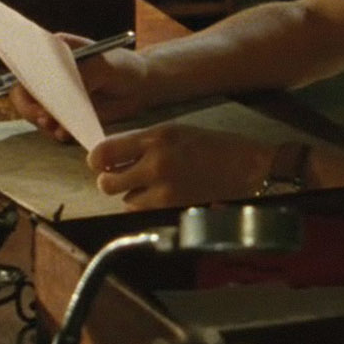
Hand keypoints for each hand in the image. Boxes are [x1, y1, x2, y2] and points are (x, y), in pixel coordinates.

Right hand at [7, 34, 152, 142]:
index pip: (27, 61)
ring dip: (42, 123)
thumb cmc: (124, 66)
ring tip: (59, 131)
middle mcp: (49, 72)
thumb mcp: (107, 65)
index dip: (24, 77)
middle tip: (44, 119)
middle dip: (30, 107)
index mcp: (55, 50)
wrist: (140, 87)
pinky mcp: (65, 113)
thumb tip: (64, 90)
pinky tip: (66, 135)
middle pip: (24, 91)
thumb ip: (87, 73)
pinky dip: (55, 132)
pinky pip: (51, 126)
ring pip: (35, 111)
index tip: (32, 92)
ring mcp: (55, 94)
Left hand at [87, 123, 270, 209]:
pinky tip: (163, 196)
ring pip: (125, 201)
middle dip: (110, 181)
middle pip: (107, 183)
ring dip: (132, 195)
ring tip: (152, 185)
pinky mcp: (173, 208)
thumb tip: (110, 156)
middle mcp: (156, 162)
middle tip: (120, 177)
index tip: (99, 163)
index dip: (96, 160)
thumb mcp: (175, 131)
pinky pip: (143, 212)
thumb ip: (142, 142)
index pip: (105, 151)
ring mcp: (164, 189)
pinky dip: (147, 206)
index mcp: (156, 136)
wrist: (246, 166)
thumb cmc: (212, 144)